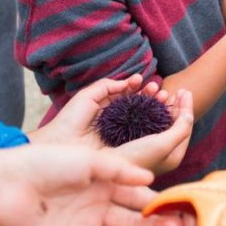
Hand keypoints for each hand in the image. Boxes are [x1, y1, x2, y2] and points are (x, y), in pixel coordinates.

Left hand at [0, 145, 183, 225]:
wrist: (4, 184)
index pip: (137, 197)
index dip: (157, 203)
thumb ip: (121, 171)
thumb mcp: (90, 159)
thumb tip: (150, 181)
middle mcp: (96, 208)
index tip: (179, 207)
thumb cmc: (45, 162)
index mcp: (103, 184)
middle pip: (133, 222)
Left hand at [33, 74, 161, 148]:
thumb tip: (127, 83)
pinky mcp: (126, 146)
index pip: (126, 94)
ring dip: (155, 105)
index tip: (142, 80)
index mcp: (106, 108)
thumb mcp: (87, 96)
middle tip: (157, 88)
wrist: (62, 145)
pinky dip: (154, 122)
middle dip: (149, 94)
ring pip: (144, 116)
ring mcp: (122, 133)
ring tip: (162, 95)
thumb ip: (106, 86)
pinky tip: (160, 112)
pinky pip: (143, 132)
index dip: (136, 86)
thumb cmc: (70, 120)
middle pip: (138, 104)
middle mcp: (117, 120)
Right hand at [109, 89, 194, 174]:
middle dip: (177, 105)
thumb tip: (189, 115)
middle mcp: (162, 153)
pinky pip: (146, 122)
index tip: (185, 91)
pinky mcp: (133, 142)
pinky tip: (147, 100)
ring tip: (163, 92)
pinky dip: (149, 110)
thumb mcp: (163, 144)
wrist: (104, 167)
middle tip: (178, 90)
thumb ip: (181, 129)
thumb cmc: (136, 156)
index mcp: (174, 156)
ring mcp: (148, 147)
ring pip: (160, 122)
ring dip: (163, 105)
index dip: (187, 108)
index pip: (185, 127)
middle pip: (174, 124)